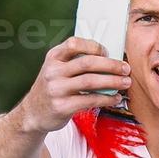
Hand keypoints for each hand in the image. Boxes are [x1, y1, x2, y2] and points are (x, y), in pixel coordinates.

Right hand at [12, 37, 131, 134]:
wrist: (33, 113)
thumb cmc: (53, 88)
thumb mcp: (56, 70)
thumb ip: (74, 62)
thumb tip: (108, 59)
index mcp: (53, 57)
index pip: (74, 43)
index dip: (94, 46)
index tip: (108, 52)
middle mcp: (53, 71)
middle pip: (87, 63)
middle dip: (111, 65)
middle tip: (126, 68)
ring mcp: (57, 89)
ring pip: (91, 81)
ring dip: (113, 81)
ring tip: (126, 82)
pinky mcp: (62, 106)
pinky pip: (90, 100)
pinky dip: (107, 99)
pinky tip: (115, 98)